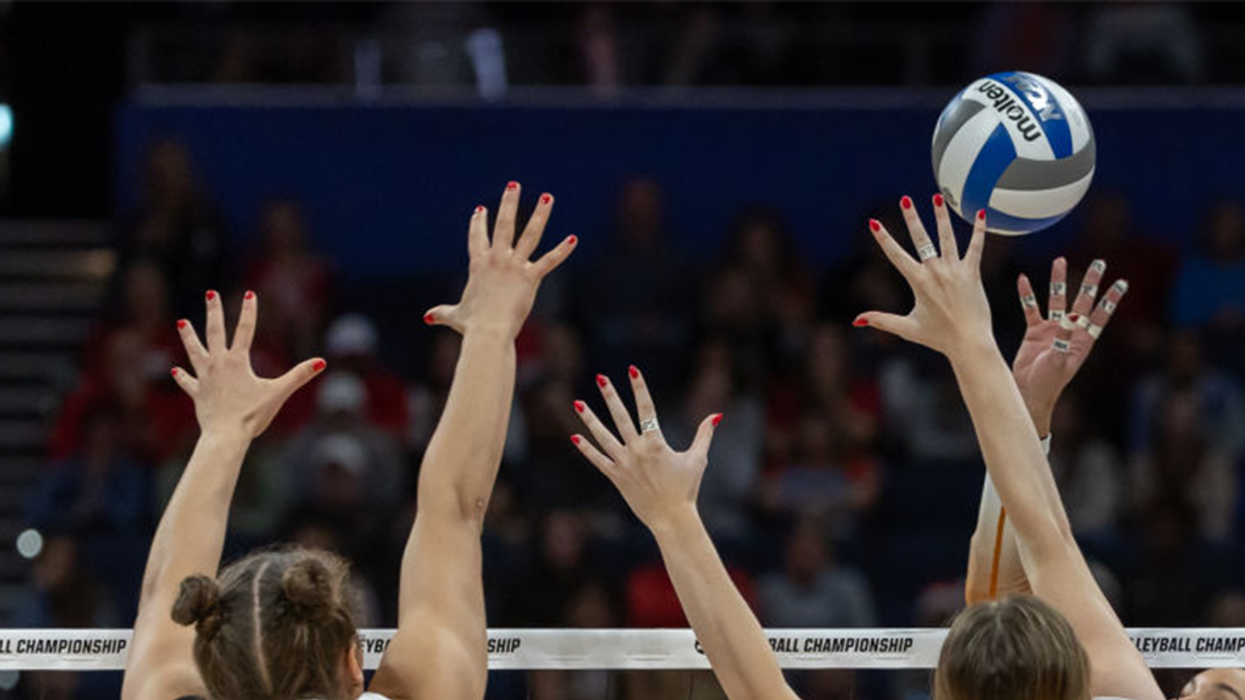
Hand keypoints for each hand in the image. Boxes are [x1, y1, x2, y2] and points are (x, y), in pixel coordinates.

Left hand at [172, 291, 325, 437]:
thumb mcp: (278, 393)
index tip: (250, 293)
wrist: (226, 436)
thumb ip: (299, 375)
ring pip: (195, 352)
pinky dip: (182, 376)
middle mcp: (219, 364)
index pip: (245, 330)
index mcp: (238, 361)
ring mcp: (205, 378)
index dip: (249, 311)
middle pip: (215, 332)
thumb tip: (321, 362)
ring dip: (189, 336)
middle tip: (210, 293)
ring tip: (182, 322)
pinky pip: (188, 382)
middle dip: (214, 311)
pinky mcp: (198, 393)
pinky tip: (175, 370)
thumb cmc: (252, 415)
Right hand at [424, 182, 575, 337]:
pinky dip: (562, 250)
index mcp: (478, 265)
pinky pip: (550, 261)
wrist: (488, 330)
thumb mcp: (454, 316)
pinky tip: (573, 239)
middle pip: (504, 224)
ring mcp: (514, 266)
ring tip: (548, 197)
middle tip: (514, 185)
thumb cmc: (471, 325)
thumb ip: (441, 313)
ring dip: (540, 214)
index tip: (480, 210)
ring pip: (530, 234)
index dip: (478, 223)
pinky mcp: (530, 277)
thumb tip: (427, 318)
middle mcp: (497, 259)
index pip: (477, 238)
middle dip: (509, 202)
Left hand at [570, 366, 721, 530]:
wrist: (672, 518)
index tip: (632, 370)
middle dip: (610, 395)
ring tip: (578, 402)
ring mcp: (624, 463)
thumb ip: (704, 435)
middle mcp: (637, 450)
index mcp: (656, 443)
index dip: (639, 387)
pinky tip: (574, 436)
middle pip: (621, 417)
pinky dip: (586, 449)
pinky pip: (597, 460)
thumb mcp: (698, 459)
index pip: (646, 408)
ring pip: (603, 436)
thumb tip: (716, 415)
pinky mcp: (616, 477)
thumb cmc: (686, 488)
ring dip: (590, 418)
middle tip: (600, 377)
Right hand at [855, 195, 991, 359]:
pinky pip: (976, 247)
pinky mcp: (973, 273)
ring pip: (947, 237)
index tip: (873, 222)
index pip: (896, 255)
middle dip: (912, 217)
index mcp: (918, 282)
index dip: (883, 238)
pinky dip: (979, 230)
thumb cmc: (938, 337)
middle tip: (905, 199)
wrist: (969, 342)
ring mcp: (955, 270)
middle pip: (921, 238)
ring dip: (941, 216)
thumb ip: (882, 320)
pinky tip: (981, 213)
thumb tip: (857, 320)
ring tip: (937, 197)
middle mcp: (935, 272)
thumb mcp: (907, 327)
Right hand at [1012, 257, 1128, 433]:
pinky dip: (1027, 294)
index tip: (1122, 282)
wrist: (1028, 392)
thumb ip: (1062, 339)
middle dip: (1090, 282)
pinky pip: (1031, 308)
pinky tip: (1023, 279)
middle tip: (1099, 263)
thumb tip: (1067, 318)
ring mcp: (1052, 329)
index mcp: (1082, 340)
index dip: (1111, 299)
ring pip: (1056, 299)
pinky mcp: (1034, 331)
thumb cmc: (1048, 382)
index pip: (1100, 315)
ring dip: (1058, 280)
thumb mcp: (1058, 361)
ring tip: (1060, 260)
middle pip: (1082, 301)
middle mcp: (1069, 331)